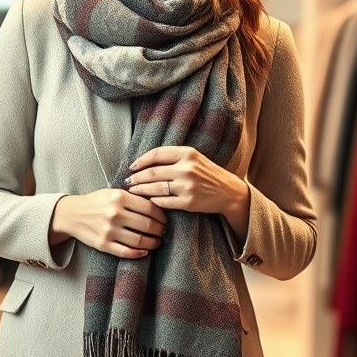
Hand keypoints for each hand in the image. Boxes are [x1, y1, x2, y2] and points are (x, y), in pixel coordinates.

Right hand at [49, 189, 166, 258]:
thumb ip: (133, 198)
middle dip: (160, 230)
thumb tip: (158, 207)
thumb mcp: (113, 193)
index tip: (165, 220)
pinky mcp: (103, 245)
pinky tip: (144, 251)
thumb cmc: (96, 202)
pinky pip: (126, 252)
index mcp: (119, 197)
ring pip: (139, 240)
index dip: (162, 216)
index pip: (150, 208)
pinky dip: (139, 253)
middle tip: (163, 232)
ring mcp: (108, 231)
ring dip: (153, 243)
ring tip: (156, 242)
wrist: (71, 214)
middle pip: (147, 225)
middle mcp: (114, 214)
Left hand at [125, 146, 250, 238]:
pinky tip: (148, 201)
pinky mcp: (188, 203)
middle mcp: (187, 169)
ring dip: (140, 190)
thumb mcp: (194, 158)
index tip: (131, 167)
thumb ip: (173, 156)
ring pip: (155, 188)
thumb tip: (144, 161)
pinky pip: (163, 202)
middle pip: (152, 173)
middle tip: (127, 181)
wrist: (228, 192)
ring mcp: (187, 186)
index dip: (140, 161)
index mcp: (187, 153)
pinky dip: (153, 201)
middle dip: (136, 178)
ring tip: (133, 191)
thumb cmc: (207, 173)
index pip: (156, 154)